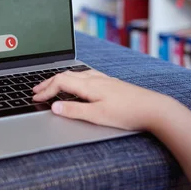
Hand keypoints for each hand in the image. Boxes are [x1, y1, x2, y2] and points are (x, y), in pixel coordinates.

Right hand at [32, 69, 170, 130]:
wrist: (155, 109)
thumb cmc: (128, 113)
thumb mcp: (97, 115)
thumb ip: (74, 111)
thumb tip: (54, 107)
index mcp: (89, 85)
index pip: (60, 82)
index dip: (45, 90)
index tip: (35, 98)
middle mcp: (95, 78)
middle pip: (65, 75)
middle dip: (48, 83)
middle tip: (36, 90)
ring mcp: (104, 79)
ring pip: (76, 74)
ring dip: (60, 80)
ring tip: (52, 86)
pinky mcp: (111, 83)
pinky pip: (86, 75)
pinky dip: (73, 79)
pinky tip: (77, 83)